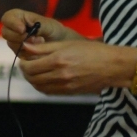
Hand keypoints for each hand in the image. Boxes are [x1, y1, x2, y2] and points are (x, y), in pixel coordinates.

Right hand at [1, 9, 81, 51]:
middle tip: (33, 38)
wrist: (60, 44)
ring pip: (11, 44)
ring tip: (40, 42)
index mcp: (19, 17)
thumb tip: (28, 31)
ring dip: (24, 44)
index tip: (23, 29)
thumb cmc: (54, 30)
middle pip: (5, 32)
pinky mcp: (19, 53)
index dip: (12, 23)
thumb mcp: (49, 25)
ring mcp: (15, 42)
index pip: (7, 18)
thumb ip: (39, 26)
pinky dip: (28, 52)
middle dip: (18, 36)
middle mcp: (14, 29)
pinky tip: (39, 50)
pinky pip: (18, 54)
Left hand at [17, 39, 136, 94]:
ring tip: (35, 71)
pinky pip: (48, 92)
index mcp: (58, 60)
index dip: (23, 62)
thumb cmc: (93, 51)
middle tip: (28, 64)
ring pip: (38, 86)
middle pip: (31, 77)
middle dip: (26, 71)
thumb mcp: (68, 44)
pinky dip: (42, 86)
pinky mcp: (69, 92)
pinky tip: (45, 79)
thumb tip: (25, 47)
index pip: (30, 66)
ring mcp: (64, 86)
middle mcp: (60, 74)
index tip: (25, 57)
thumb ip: (45, 47)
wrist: (113, 66)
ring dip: (32, 79)